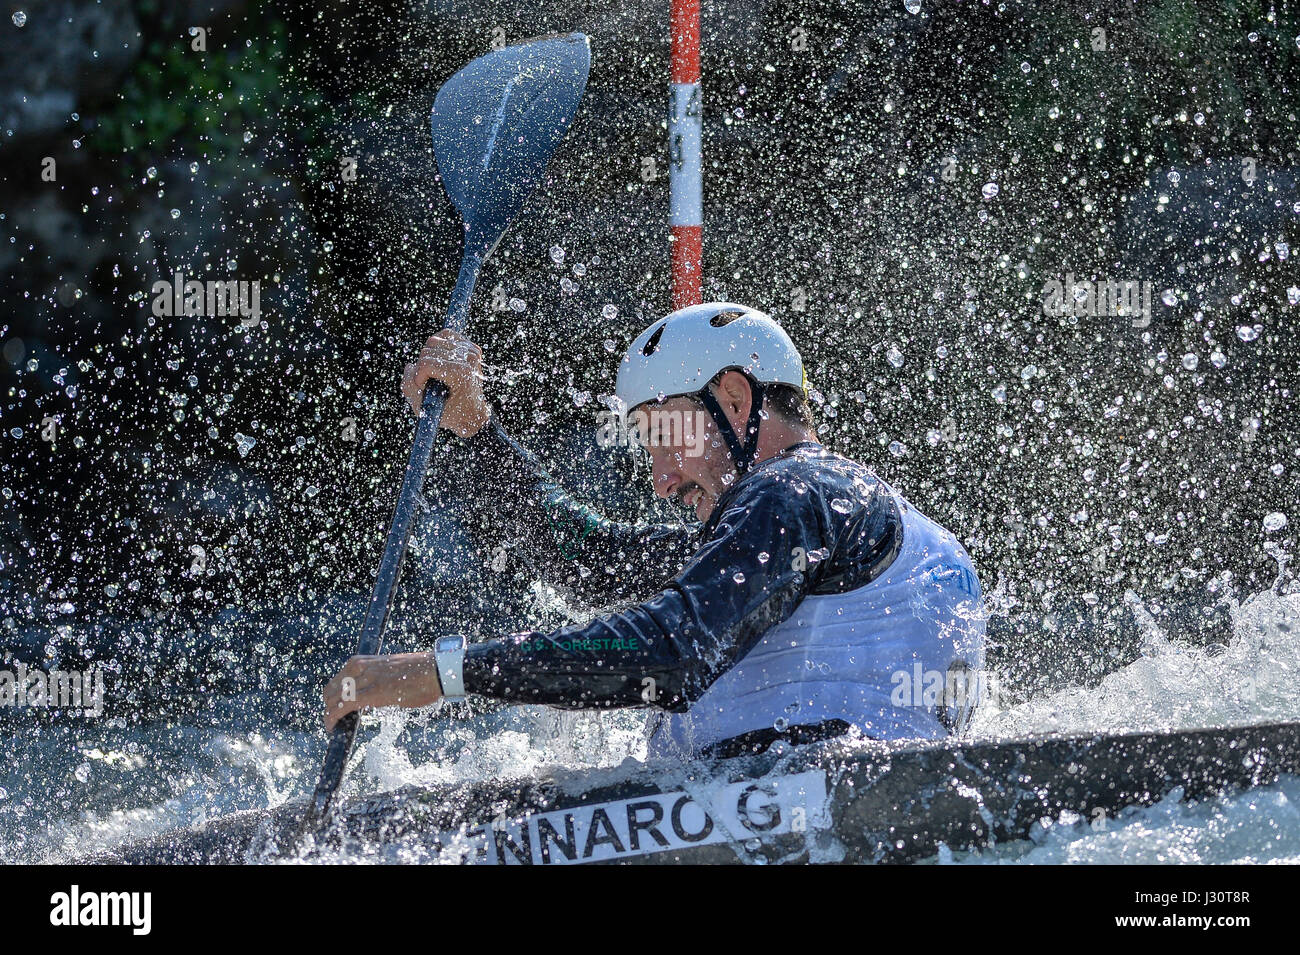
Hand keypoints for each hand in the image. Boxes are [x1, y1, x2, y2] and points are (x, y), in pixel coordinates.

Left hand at [323, 653, 442, 731]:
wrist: (436, 670)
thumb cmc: (419, 672)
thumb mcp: (390, 670)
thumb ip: (376, 679)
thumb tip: (371, 695)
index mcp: (364, 660)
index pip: (337, 679)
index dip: (332, 696)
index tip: (333, 707)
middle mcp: (360, 666)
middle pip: (331, 689)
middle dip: (328, 706)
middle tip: (333, 719)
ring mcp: (366, 679)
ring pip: (334, 698)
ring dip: (329, 713)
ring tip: (332, 725)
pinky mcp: (372, 693)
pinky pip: (343, 705)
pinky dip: (332, 717)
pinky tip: (331, 726)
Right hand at [401, 328, 490, 436]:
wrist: (472, 414)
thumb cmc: (450, 413)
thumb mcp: (424, 409)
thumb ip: (409, 387)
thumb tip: (410, 366)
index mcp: (460, 372)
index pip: (426, 363)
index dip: (418, 377)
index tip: (425, 388)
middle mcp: (468, 359)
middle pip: (428, 350)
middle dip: (423, 367)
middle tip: (431, 382)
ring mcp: (471, 352)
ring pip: (434, 341)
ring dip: (429, 357)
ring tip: (437, 373)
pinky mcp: (471, 347)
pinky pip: (445, 335)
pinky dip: (437, 346)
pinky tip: (439, 360)